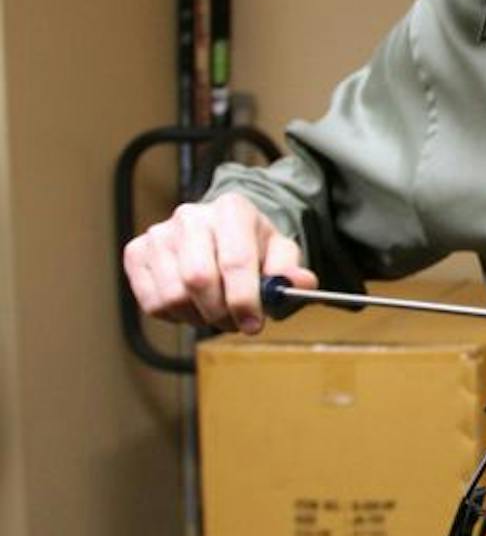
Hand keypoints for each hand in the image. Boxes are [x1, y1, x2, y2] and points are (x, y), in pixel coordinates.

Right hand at [122, 192, 318, 334]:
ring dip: (198, 317)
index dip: (244, 300)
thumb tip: (300, 284)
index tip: (253, 325)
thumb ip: (291, 270)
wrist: (220, 231)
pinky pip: (152, 303)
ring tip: (216, 311)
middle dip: (220, 312)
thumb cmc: (252, 245)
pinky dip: (175, 316)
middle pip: (198, 280)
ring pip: (173, 296)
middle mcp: (191, 217)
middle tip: (235, 322)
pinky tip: (193, 305)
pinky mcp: (136, 253)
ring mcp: (159, 234)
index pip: (235, 261)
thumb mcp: (280, 253)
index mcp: (232, 210)